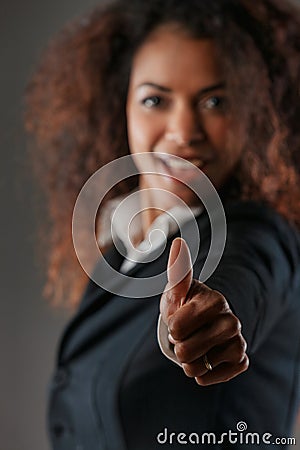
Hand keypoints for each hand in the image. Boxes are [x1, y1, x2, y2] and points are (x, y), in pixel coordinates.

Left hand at [160, 237, 248, 384]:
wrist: (198, 325)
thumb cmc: (183, 306)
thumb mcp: (175, 291)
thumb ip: (177, 271)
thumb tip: (178, 242)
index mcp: (213, 300)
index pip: (176, 326)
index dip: (171, 327)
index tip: (177, 320)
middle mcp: (231, 319)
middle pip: (186, 350)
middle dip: (178, 346)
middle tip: (184, 337)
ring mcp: (238, 340)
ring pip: (199, 365)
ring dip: (188, 362)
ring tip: (193, 350)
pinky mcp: (240, 358)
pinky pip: (215, 376)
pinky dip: (205, 374)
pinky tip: (203, 364)